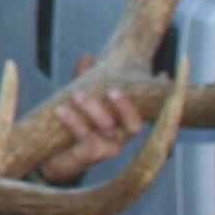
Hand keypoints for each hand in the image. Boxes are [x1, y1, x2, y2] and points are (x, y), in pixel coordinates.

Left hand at [38, 57, 147, 184]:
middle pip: (135, 124)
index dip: (156, 95)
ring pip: (108, 127)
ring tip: (76, 95)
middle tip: (111, 90)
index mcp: (122, 123)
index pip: (144, 109)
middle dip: (126, 105)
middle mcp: (121, 137)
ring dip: (93, 109)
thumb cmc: (70, 127)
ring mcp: (109, 148)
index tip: (162, 75)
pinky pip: (87, 137)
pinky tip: (61, 110)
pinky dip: (74, 121)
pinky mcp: (91, 155)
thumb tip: (89, 57)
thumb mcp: (78, 100)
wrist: (52, 157)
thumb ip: (84, 80)